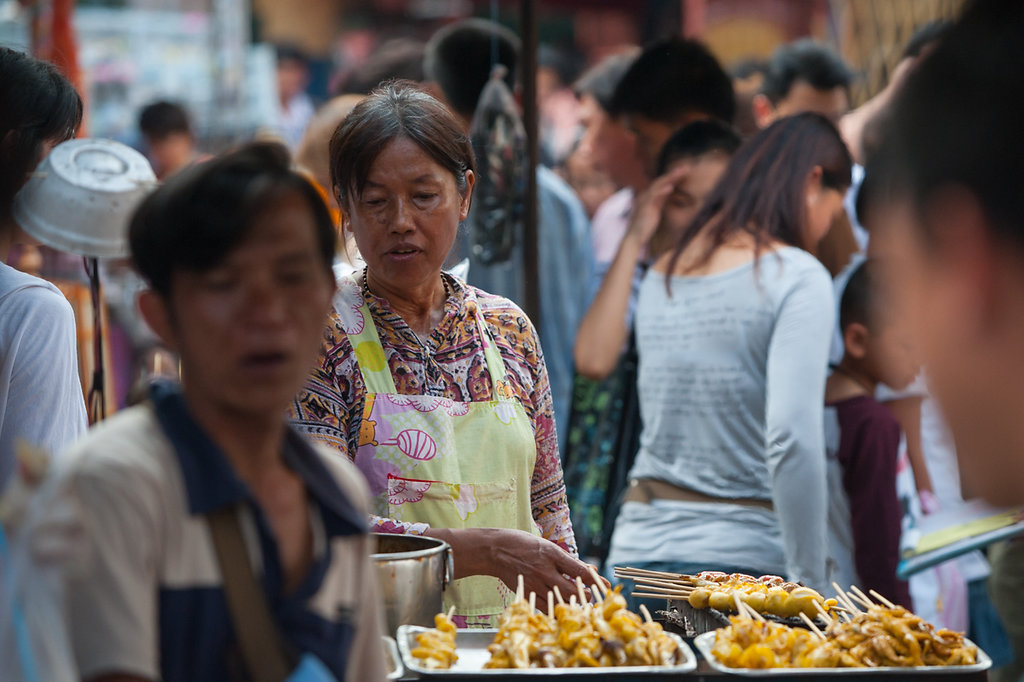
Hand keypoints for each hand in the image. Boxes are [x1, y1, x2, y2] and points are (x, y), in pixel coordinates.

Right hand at [439, 527, 606, 602]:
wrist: (495, 550)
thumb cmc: (523, 544)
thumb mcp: (548, 546)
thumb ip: (567, 560)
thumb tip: (589, 571)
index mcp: (553, 554)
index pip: (581, 571)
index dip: (597, 581)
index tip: (607, 587)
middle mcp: (545, 570)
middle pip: (573, 591)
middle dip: (587, 596)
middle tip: (593, 597)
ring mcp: (535, 584)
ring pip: (561, 602)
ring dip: (573, 604)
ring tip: (580, 603)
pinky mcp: (527, 593)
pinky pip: (546, 608)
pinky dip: (557, 608)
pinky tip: (562, 606)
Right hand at [626, 164, 689, 248]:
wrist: (634, 238)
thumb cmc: (645, 226)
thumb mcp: (655, 210)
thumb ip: (660, 201)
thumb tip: (668, 193)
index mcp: (649, 196)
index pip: (662, 183)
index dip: (673, 177)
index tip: (685, 172)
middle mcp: (646, 195)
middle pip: (661, 181)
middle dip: (673, 174)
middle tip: (686, 167)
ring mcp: (644, 200)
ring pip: (658, 185)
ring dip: (670, 178)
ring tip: (681, 172)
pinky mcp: (645, 207)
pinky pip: (654, 196)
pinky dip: (662, 191)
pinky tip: (671, 187)